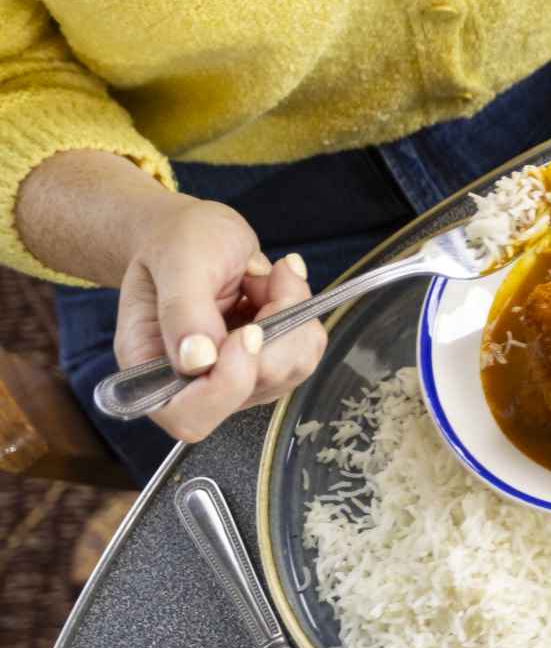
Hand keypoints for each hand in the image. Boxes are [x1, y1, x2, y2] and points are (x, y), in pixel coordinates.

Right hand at [113, 199, 325, 441]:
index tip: (250, 331)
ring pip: (289, 371)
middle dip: (273, 333)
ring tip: (264, 279)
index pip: (187, 416)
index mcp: (149, 364)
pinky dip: (301, 314)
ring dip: (291, 317)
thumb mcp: (177, 261)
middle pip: (249, 392)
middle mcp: (190, 381)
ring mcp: (233, 376)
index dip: (227, 385)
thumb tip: (197, 361)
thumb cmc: (176, 241)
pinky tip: (275, 287)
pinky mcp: (267, 364)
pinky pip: (305, 353)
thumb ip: (183, 310)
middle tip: (264, 280)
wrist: (196, 231)